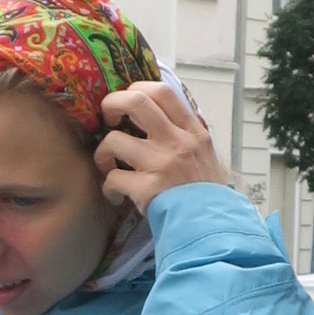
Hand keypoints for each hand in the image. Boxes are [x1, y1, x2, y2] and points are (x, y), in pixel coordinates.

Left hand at [96, 81, 227, 215]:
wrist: (211, 225)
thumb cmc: (206, 191)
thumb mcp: (207, 154)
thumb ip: (189, 133)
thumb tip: (170, 113)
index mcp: (191, 131)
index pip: (162, 91)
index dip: (137, 89)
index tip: (127, 103)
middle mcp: (177, 142)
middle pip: (136, 101)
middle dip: (112, 104)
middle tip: (108, 120)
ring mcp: (161, 164)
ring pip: (113, 140)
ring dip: (102, 153)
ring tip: (107, 166)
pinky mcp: (147, 189)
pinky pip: (113, 178)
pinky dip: (108, 187)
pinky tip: (115, 195)